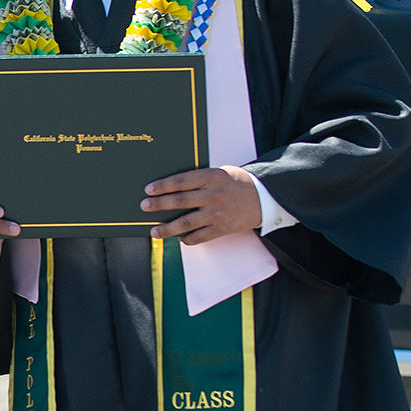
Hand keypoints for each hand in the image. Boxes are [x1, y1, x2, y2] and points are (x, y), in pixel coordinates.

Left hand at [145, 165, 261, 244]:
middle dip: (159, 205)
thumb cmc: (238, 182)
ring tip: (154, 231)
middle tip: (144, 207)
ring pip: (186, 222)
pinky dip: (187, 238)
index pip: (181, 181)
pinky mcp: (223, 228)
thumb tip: (173, 187)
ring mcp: (217, 214)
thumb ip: (200, 179)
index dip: (163, 186)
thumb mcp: (220, 172)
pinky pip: (200, 236)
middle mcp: (213, 195)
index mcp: (212, 177)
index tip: (148, 190)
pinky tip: (179, 238)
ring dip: (167, 228)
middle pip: (180, 201)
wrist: (265, 197)